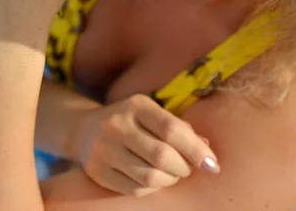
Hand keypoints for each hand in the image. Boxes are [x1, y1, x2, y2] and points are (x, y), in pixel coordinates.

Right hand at [74, 93, 219, 195]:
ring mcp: (105, 149)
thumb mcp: (151, 113)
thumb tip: (206, 147)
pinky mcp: (98, 172)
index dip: (196, 149)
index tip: (212, 163)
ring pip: (150, 178)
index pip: (171, 129)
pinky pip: (135, 189)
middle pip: (162, 156)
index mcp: (136, 105)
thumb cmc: (130, 120)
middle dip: (184, 167)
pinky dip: (152, 188)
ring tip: (172, 173)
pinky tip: (154, 179)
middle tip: (189, 168)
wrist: (83, 129)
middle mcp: (117, 125)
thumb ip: (178, 127)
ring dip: (170, 180)